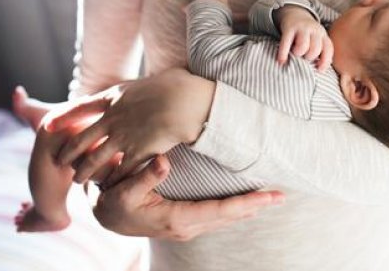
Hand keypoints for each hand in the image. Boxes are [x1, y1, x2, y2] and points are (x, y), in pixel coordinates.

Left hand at [52, 68, 215, 186]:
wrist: (185, 101)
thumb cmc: (175, 85)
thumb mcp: (148, 80)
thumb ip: (139, 88)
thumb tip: (144, 85)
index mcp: (113, 97)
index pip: (79, 108)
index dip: (63, 117)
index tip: (48, 124)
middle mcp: (112, 118)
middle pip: (81, 138)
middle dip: (68, 152)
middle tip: (58, 161)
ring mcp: (123, 136)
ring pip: (95, 159)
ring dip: (84, 172)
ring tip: (77, 180)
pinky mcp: (137, 152)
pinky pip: (119, 170)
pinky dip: (111, 180)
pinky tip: (107, 188)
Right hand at [93, 154, 284, 239]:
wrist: (105, 218)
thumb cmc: (114, 203)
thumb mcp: (124, 191)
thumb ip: (146, 176)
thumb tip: (165, 162)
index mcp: (177, 218)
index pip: (221, 210)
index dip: (247, 203)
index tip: (268, 196)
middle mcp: (187, 226)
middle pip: (230, 216)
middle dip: (257, 206)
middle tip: (282, 196)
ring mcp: (187, 226)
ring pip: (226, 218)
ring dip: (249, 209)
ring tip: (271, 198)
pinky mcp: (186, 222)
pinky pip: (217, 216)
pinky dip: (236, 210)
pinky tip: (247, 204)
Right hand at [274, 6, 333, 71]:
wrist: (295, 14)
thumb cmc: (307, 35)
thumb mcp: (317, 40)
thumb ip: (320, 52)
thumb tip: (319, 69)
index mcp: (323, 35)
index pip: (328, 49)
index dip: (325, 61)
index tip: (319, 70)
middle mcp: (314, 31)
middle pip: (315, 49)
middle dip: (309, 57)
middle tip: (303, 58)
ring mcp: (302, 28)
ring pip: (303, 46)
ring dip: (298, 54)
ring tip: (294, 55)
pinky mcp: (289, 28)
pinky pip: (286, 42)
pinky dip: (283, 53)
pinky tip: (281, 61)